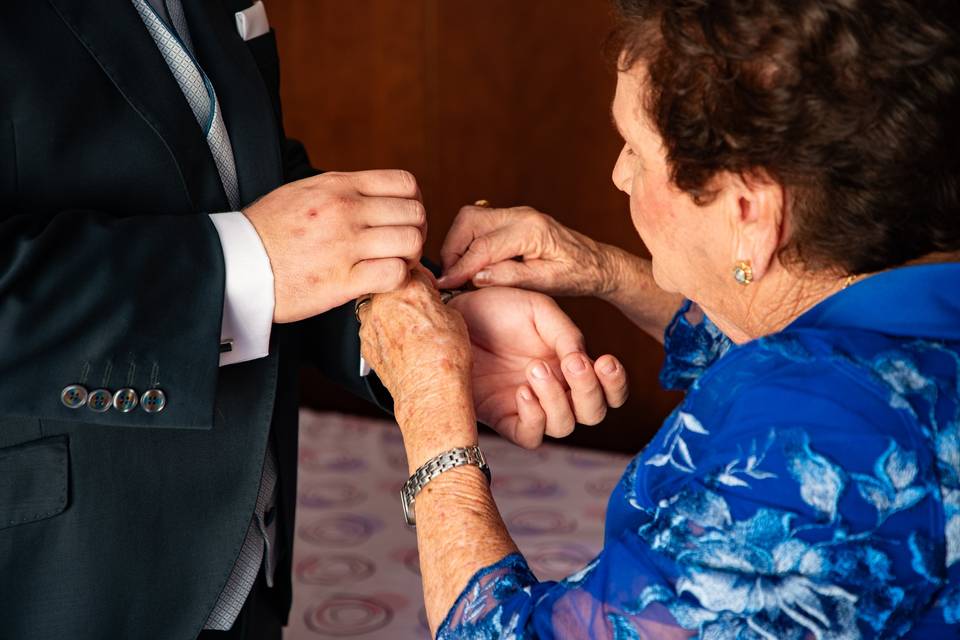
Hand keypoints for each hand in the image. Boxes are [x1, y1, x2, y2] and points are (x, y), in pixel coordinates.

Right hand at [244, 170, 426, 322]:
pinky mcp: (341, 281)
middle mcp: (346, 210)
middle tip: (400, 247)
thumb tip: (374, 194)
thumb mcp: (304, 191)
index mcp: (339, 185)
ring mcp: (345, 245)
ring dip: (409, 257)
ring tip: (391, 265)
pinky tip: (380, 281)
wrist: (236, 264)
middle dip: (415, 232)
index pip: (405, 183)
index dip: (413, 203)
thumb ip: (342, 189)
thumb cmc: (267, 230)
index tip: (402, 219)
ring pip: (410, 243)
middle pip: (415, 213)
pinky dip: (396, 279)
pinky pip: (394, 274)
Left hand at [358, 270, 472, 419]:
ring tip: (408, 329)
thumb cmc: (447, 357)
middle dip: (400, 292)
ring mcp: (370, 324)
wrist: (431, 391)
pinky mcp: (364, 344)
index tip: (425, 285)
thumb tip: (430, 299)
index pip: (409, 267)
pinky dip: (383, 333)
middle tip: (416, 307)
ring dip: (388, 312)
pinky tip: (401, 345)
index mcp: (408, 287)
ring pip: (376, 307)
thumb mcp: (453, 316)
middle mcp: (383, 301)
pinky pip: (372, 329)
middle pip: (388, 285)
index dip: (420, 276)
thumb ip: (433, 299)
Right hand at [438, 205, 616, 296]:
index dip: (460, 267)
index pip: (483, 246)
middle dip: (453, 249)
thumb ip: (510, 277)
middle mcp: (521, 215)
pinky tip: (471, 264)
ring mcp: (516, 214)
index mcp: (531, 230)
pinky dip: (468, 242)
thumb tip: (475, 277)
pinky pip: (479, 223)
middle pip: (469, 221)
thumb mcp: (547, 283)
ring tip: (459, 273)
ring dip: (458, 244)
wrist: (597, 263)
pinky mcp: (512, 219)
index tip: (445, 285)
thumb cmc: (578, 275)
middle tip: (451, 278)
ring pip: (470, 219)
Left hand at [450, 287, 628, 448]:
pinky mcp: (504, 418)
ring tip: (536, 368)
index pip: (609, 390)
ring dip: (557, 398)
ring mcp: (531, 406)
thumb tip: (583, 361)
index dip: (616, 384)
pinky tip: (523, 391)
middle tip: (571, 362)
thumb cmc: (497, 308)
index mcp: (571, 365)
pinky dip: (534, 417)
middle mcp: (557, 390)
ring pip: (565, 426)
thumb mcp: (538, 310)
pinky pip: (531, 436)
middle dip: (589, 390)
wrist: (455, 314)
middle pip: (593, 413)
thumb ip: (567, 334)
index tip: (605, 361)